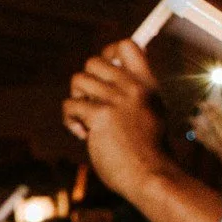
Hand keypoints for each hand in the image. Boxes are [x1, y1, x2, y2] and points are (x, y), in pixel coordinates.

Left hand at [62, 41, 171, 195]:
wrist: (152, 176)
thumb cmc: (148, 152)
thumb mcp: (151, 114)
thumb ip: (134, 95)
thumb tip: (106, 78)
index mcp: (147, 84)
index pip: (127, 46)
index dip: (109, 52)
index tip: (103, 73)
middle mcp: (133, 87)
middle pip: (93, 61)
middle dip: (86, 83)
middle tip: (92, 105)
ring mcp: (117, 100)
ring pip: (78, 80)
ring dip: (76, 101)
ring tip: (87, 121)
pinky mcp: (100, 115)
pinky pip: (70, 105)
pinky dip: (70, 121)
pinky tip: (84, 135)